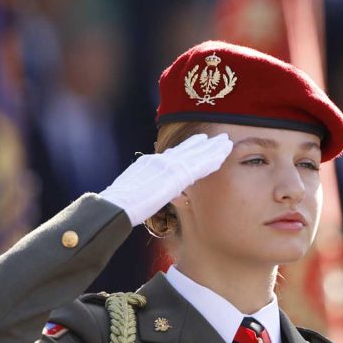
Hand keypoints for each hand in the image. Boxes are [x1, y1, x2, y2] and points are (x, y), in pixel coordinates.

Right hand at [99, 133, 232, 225]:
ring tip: (226, 141)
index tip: (201, 140)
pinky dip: (211, 160)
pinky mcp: (174, 176)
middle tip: (219, 138)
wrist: (116, 205)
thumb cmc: (119, 205)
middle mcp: (160, 161)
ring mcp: (167, 166)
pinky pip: (198, 166)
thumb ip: (146, 187)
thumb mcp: (132, 191)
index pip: (174, 153)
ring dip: (213, 148)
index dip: (190, 146)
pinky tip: (222, 156)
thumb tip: (152, 193)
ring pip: (196, 154)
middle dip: (204, 143)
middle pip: (187, 149)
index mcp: (150, 163)